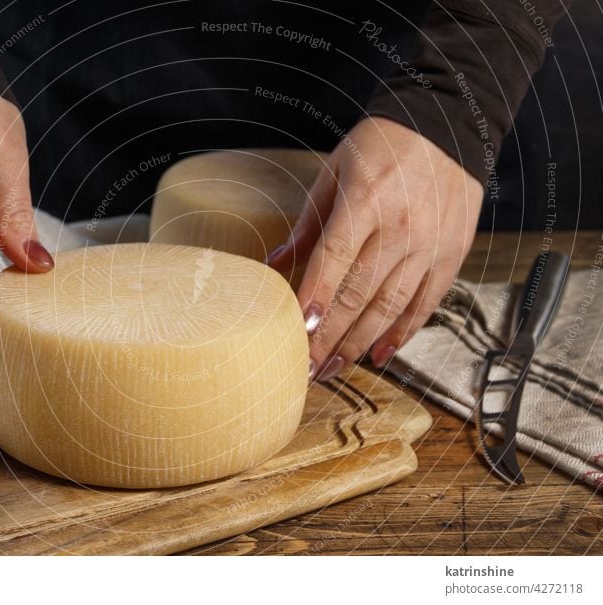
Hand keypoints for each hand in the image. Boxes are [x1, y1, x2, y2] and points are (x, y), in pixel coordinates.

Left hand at [267, 117, 482, 379]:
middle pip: (359, 294)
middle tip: (307, 368)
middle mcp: (400, 227)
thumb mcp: (335, 170)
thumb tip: (275, 264)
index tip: (296, 333)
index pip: (334, 260)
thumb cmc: (383, 145)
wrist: (448, 124)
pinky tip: (381, 354)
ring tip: (334, 368)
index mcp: (365, 200)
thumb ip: (308, 222)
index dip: (315, 299)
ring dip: (360, 343)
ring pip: (391, 307)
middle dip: (330, 337)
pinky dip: (403, 332)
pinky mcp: (452, 254)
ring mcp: (430, 244)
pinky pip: (426, 303)